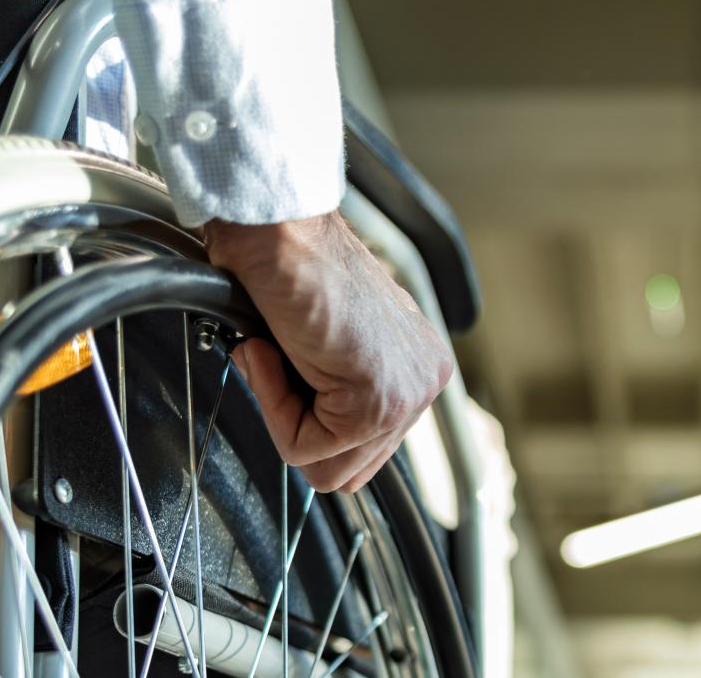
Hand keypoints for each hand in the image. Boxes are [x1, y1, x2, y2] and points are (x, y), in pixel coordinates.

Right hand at [207, 213, 453, 491]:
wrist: (280, 230)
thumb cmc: (292, 267)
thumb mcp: (327, 344)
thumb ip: (336, 390)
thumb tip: (313, 437)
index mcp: (420, 366)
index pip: (365, 448)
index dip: (310, 416)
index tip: (292, 360)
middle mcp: (425, 382)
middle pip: (351, 469)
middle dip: (301, 426)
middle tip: (281, 360)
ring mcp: (410, 395)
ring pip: (327, 468)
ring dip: (284, 415)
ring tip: (278, 354)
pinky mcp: (378, 403)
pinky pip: (306, 449)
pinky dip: (275, 406)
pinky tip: (277, 351)